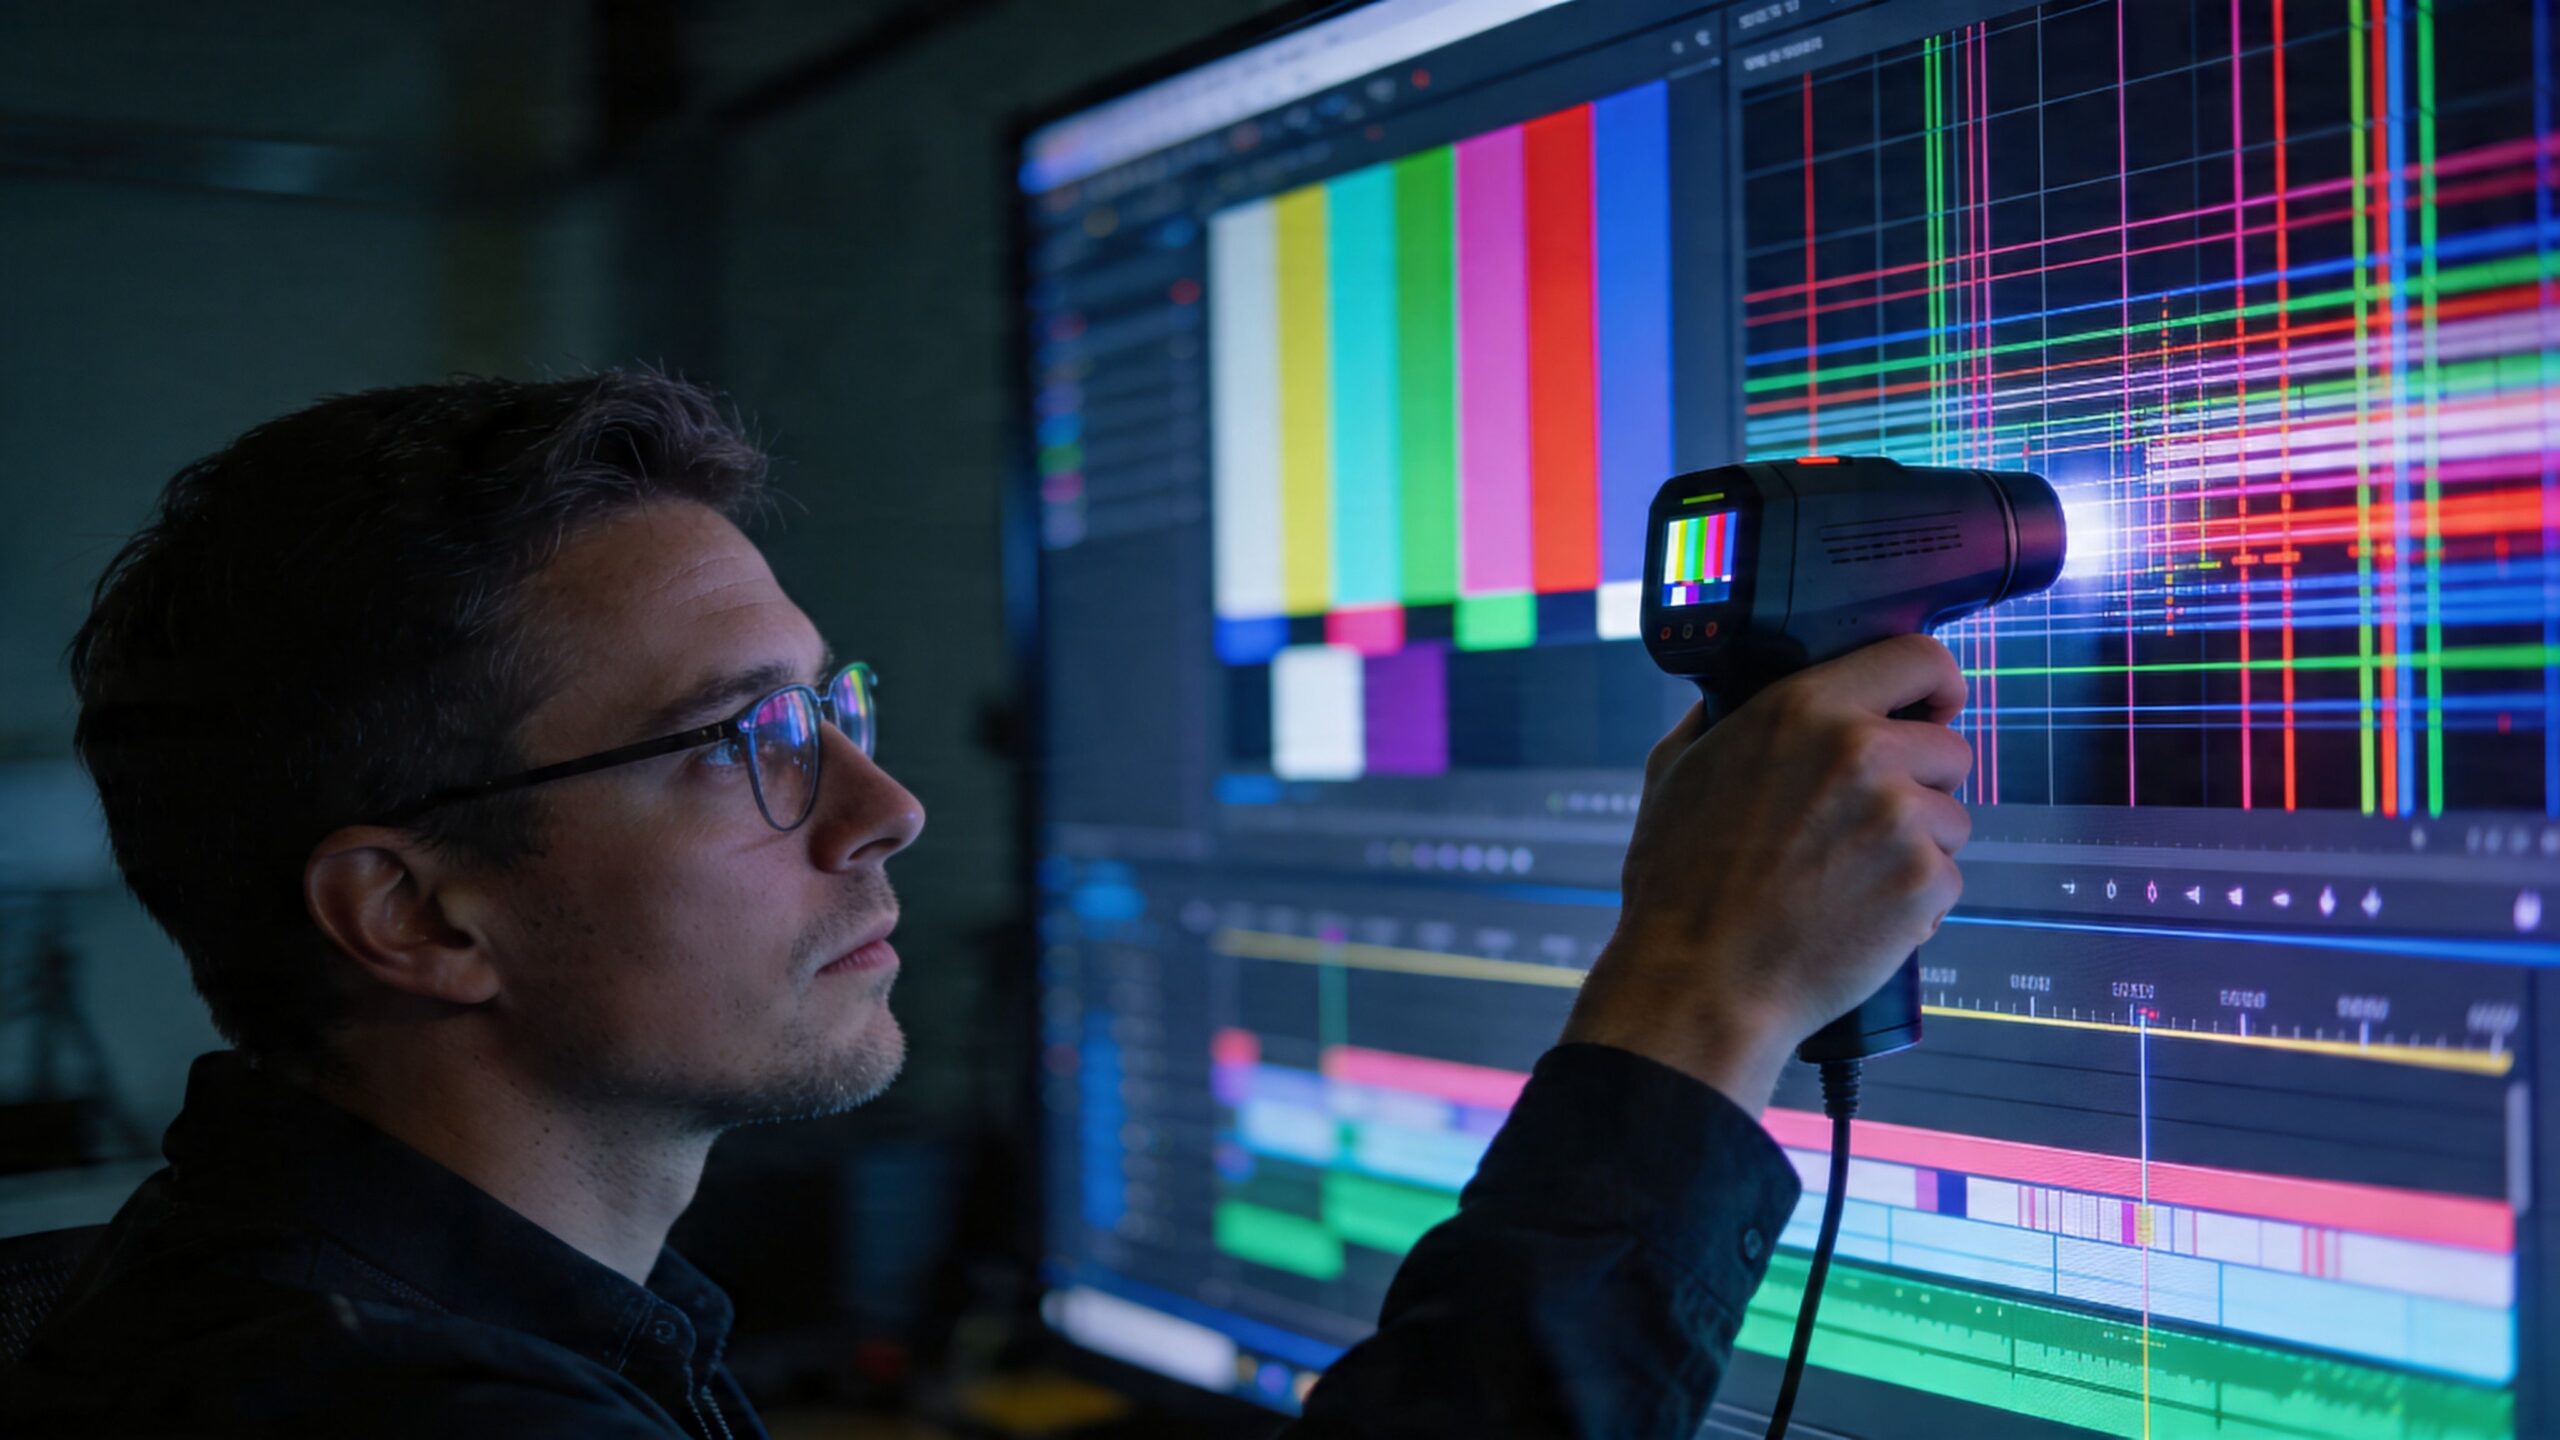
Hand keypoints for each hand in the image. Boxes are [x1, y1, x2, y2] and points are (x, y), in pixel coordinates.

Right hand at [1560, 634, 1972, 1114]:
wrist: (1701, 983)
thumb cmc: (1680, 885)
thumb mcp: (1676, 771)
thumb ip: (1722, 718)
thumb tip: (1738, 695)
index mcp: (1802, 708)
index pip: (1918, 658)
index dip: (1936, 685)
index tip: (1933, 708)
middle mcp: (1860, 752)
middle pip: (1950, 747)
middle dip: (1921, 782)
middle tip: (1868, 821)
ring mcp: (1898, 819)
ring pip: (1953, 818)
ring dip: (1919, 844)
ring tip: (1852, 876)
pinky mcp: (1924, 883)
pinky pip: (1947, 877)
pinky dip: (1915, 901)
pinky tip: (1857, 914)